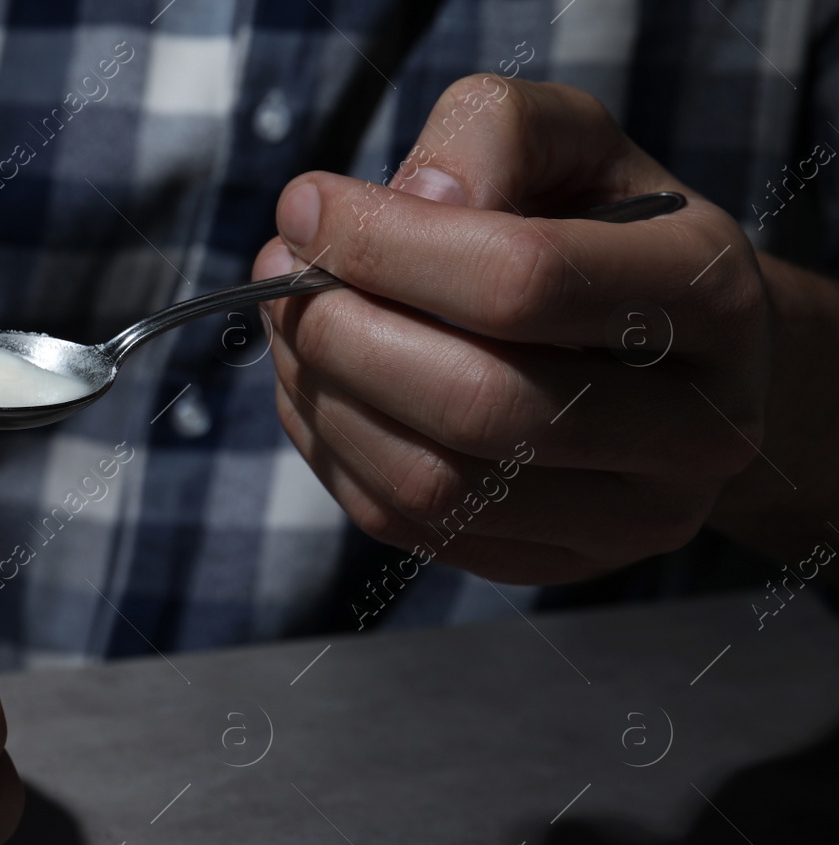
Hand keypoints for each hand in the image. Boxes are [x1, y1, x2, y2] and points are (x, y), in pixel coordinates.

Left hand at [253, 74, 795, 584]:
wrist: (671, 353)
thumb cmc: (601, 233)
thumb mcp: (569, 143)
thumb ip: (492, 134)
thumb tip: (410, 199)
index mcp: (708, 299)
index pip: (522, 282)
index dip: (386, 244)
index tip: (306, 208)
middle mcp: (693, 428)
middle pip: (475, 402)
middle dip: (342, 333)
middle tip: (280, 276)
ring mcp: (629, 518)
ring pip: (430, 483)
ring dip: (323, 396)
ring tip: (289, 325)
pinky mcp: (556, 566)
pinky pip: (408, 527)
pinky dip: (331, 451)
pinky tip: (316, 387)